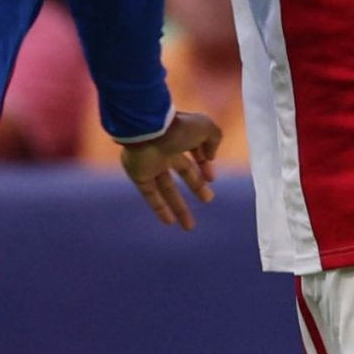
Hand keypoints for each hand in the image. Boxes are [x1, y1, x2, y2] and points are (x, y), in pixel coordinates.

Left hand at [120, 111, 220, 230]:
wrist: (147, 130)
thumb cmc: (178, 127)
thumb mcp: (206, 128)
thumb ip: (214, 140)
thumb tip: (210, 157)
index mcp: (180, 137)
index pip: (195, 153)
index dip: (205, 165)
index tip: (211, 179)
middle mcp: (166, 150)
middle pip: (183, 171)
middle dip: (196, 186)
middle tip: (208, 199)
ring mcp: (151, 164)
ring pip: (167, 188)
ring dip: (179, 207)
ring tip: (189, 226)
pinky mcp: (139, 176)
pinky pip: (150, 195)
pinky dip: (160, 209)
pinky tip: (170, 223)